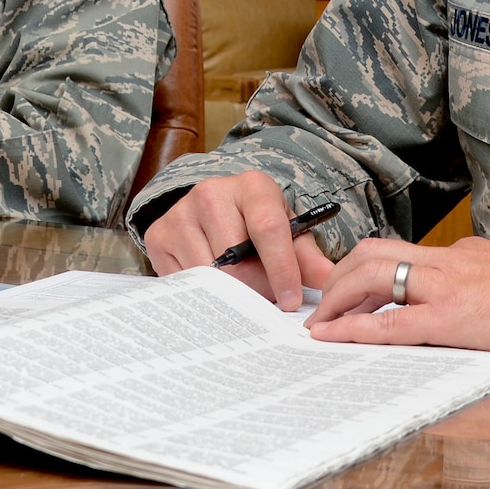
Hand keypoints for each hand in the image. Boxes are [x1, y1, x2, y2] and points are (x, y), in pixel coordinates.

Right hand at [141, 170, 333, 309]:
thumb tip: (330, 280)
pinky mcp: (159, 235)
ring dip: (229, 295)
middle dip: (255, 289)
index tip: (291, 302)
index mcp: (252, 186)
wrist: (213, 207)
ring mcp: (180, 213)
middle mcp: (211, 192)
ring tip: (241, 293)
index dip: (282, 270)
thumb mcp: (287, 230)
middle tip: (265, 301)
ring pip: (209, 276)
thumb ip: (308, 257)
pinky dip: (203, 294)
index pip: (268, 229)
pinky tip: (214, 288)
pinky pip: (184, 281)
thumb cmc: (257, 221)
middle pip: (236, 261)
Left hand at [305, 237, 489, 356]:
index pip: (400, 252)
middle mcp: (449, 261)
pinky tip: (335, 338)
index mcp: (462, 254)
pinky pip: (393, 323)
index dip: (362, 270)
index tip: (344, 288)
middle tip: (321, 304)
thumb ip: (481, 281)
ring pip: (373, 276)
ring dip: (338, 298)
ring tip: (320, 323)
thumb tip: (463, 298)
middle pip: (373, 253)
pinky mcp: (455, 318)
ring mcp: (449, 287)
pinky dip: (357, 329)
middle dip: (338, 278)